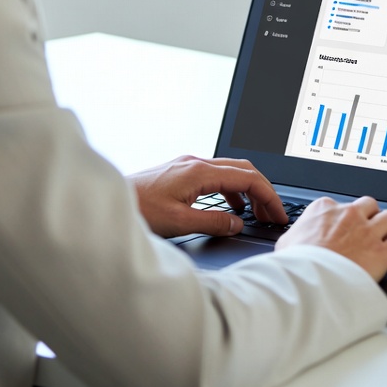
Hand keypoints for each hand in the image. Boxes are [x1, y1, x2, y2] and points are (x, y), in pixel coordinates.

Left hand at [127, 155, 288, 237]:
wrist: (108, 203)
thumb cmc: (137, 211)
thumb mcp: (179, 223)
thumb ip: (213, 222)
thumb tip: (237, 223)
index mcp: (199, 171)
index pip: (247, 177)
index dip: (268, 196)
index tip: (278, 214)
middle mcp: (195, 163)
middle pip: (242, 170)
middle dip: (263, 191)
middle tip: (274, 215)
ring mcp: (187, 166)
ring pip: (230, 172)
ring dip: (247, 191)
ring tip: (256, 214)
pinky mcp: (180, 173)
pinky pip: (215, 177)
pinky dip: (230, 191)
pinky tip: (230, 209)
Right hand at [275, 196, 386, 280]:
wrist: (309, 281)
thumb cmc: (296, 264)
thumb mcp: (287, 243)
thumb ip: (295, 235)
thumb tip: (292, 240)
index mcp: (326, 208)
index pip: (342, 204)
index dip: (347, 218)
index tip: (348, 227)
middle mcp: (349, 214)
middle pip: (370, 206)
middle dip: (372, 216)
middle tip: (373, 229)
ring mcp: (367, 231)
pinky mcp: (382, 251)